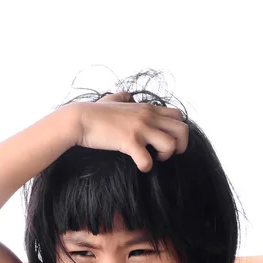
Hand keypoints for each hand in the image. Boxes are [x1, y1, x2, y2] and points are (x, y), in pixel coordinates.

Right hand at [73, 91, 187, 171]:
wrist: (79, 119)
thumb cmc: (93, 112)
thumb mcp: (112, 99)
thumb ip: (123, 97)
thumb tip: (126, 96)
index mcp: (147, 108)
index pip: (178, 116)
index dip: (177, 131)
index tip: (166, 141)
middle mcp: (148, 116)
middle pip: (183, 130)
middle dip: (180, 146)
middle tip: (165, 154)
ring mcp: (140, 129)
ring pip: (171, 145)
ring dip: (164, 156)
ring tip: (153, 159)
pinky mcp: (129, 142)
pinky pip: (147, 160)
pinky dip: (146, 167)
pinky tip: (139, 166)